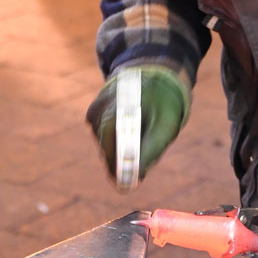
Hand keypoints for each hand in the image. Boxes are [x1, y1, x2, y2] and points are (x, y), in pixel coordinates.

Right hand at [86, 65, 188, 184]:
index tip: (124, 185)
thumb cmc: (163, 101)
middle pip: (107, 149)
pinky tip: (129, 128)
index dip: (118, 169)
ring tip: (140, 138)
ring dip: (120, 150)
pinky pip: (102, 137)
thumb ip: (151, 150)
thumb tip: (136, 176)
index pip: (114, 147)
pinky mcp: (92, 113)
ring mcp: (95, 110)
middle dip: (120, 164)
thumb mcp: (166, 126)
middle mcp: (103, 109)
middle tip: (134, 175)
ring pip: (105, 144)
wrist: (152, 72)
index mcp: (121, 109)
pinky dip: (116, 139)